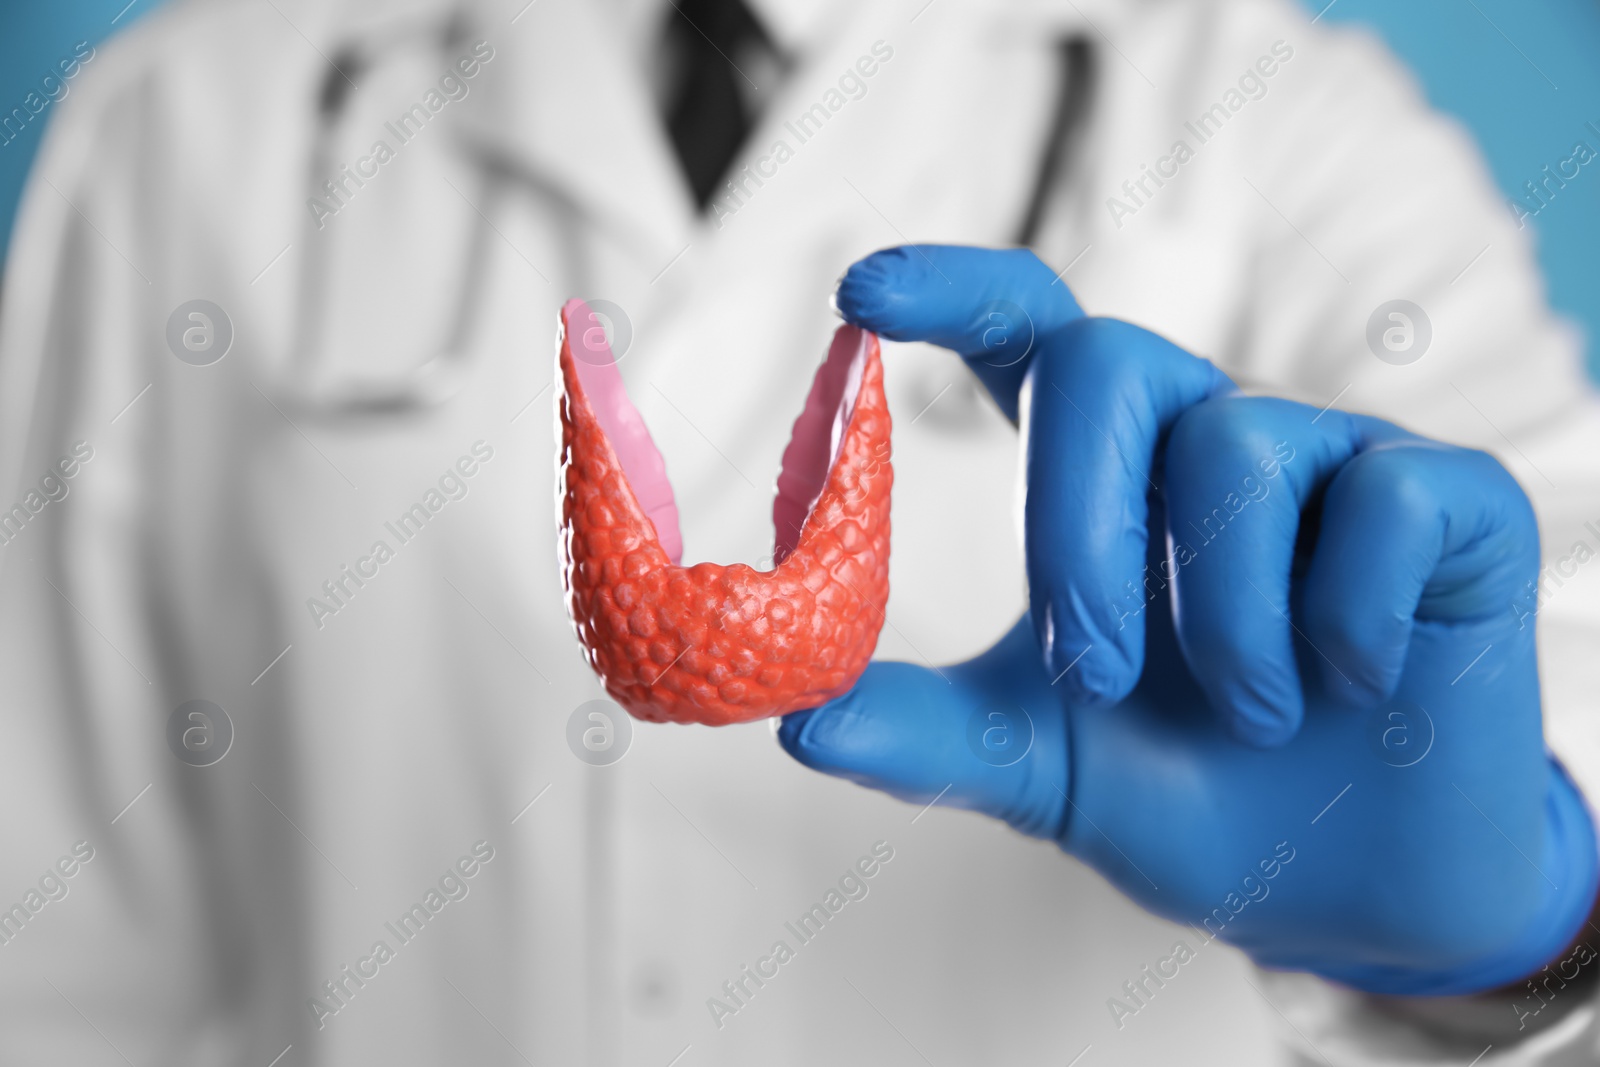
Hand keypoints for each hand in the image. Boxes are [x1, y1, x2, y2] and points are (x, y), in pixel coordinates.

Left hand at [779, 246, 1597, 993]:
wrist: (1350, 881)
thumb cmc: (1182, 790)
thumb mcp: (1038, 764)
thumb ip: (926, 733)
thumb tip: (797, 720)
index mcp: (1098, 471)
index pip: (1022, 325)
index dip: (949, 289)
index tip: (862, 294)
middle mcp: (1204, 432)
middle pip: (1110, 365)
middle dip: (1078, 531)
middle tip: (1093, 675)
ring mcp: (1330, 454)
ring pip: (1241, 446)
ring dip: (1224, 619)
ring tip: (1255, 717)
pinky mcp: (1448, 497)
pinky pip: (1387, 500)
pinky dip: (1350, 615)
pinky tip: (1357, 678)